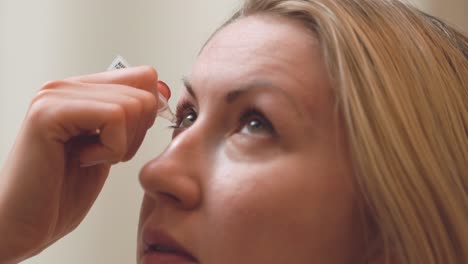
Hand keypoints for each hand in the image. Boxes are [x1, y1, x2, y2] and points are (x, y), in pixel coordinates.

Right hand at [0, 66, 167, 262]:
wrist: (23, 226)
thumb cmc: (60, 193)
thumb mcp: (110, 149)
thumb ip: (131, 118)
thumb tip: (161, 92)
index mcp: (81, 92)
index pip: (144, 77)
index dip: (149, 115)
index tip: (125, 141)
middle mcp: (67, 87)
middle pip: (145, 93)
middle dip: (136, 136)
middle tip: (102, 156)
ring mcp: (56, 96)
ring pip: (133, 105)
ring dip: (122, 145)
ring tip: (89, 158)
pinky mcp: (50, 112)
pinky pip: (114, 117)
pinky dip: (111, 149)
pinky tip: (82, 160)